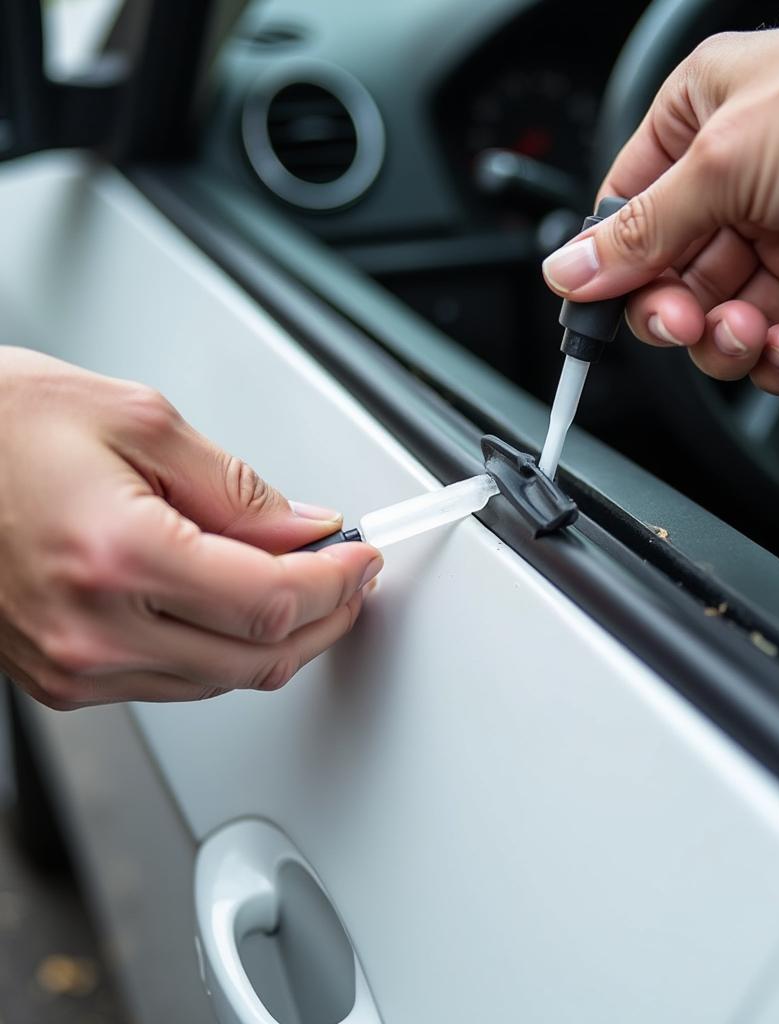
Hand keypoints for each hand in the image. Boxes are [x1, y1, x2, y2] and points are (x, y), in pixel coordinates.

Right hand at [0, 348, 381, 708]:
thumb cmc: (1, 424)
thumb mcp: (140, 421)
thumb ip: (238, 489)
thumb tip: (304, 530)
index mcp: (117, 556)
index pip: (271, 600)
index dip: (335, 582)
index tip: (361, 558)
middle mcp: (91, 631)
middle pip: (258, 655)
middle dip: (326, 618)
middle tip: (351, 577)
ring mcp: (72, 667)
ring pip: (223, 679)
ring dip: (280, 638)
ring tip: (307, 586)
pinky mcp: (61, 679)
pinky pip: (176, 683)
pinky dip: (225, 649)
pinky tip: (241, 608)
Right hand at [543, 0, 778, 393]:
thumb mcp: (722, 160)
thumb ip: (642, 231)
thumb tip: (568, 272)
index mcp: (693, 130)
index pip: (626, 221)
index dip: (609, 275)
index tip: (597, 318)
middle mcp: (734, 187)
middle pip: (670, 282)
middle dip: (674, 315)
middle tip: (686, 322)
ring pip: (722, 321)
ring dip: (726, 342)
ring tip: (749, 330)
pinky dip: (777, 361)